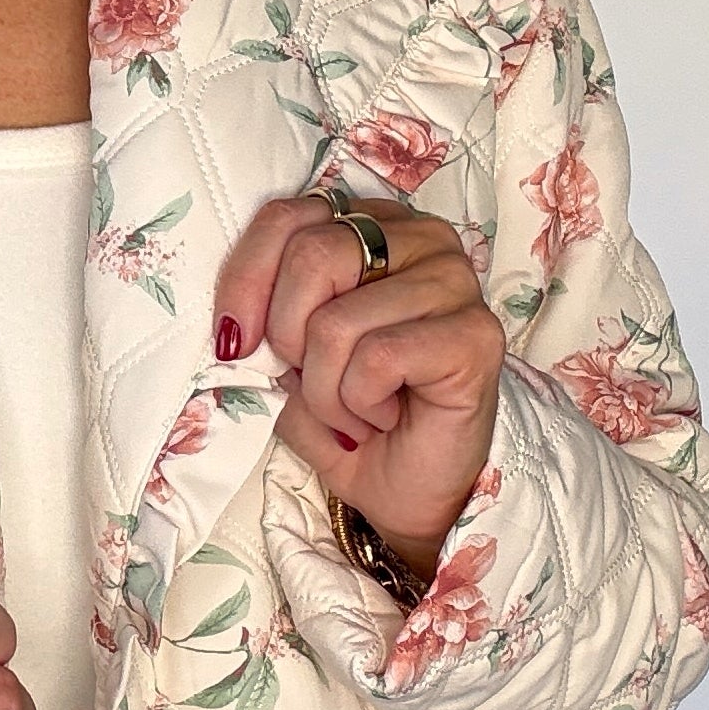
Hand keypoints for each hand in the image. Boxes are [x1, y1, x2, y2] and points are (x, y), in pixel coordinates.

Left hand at [213, 190, 503, 578]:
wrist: (411, 491)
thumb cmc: (353, 418)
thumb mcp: (291, 357)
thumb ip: (267, 315)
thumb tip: (234, 322)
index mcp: (374, 228)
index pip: (288, 217)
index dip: (246, 279)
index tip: (233, 341)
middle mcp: (422, 239)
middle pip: (312, 256)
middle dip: (288, 339)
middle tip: (313, 383)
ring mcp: (456, 282)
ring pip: (337, 320)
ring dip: (325, 389)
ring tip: (355, 410)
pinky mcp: (475, 335)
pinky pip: (376, 358)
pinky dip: (361, 404)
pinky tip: (385, 415)